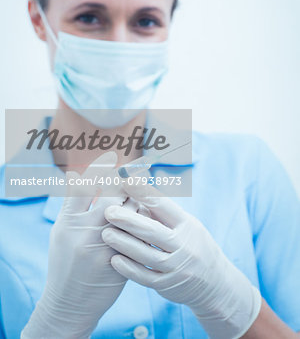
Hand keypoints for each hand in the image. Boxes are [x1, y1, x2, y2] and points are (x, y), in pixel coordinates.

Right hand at [21, 151, 129, 338]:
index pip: (86, 186)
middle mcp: (87, 232)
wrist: (71, 302)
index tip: (112, 155)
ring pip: (130, 212)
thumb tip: (78, 174)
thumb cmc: (64, 262)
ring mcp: (106, 247)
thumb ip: (71, 204)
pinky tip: (147, 209)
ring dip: (139, 196)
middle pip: (113, 195)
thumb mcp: (61, 231)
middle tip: (137, 166)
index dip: (100, 167)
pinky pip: (139, 232)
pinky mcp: (122, 259)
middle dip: (127, 179)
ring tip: (145, 183)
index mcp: (69, 222)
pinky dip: (144, 218)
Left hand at [102, 181, 261, 338]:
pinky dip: (130, 269)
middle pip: (153, 231)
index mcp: (187, 225)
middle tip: (108, 211)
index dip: (144, 193)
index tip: (126, 181)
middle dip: (128, 220)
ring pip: (147, 255)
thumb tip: (135, 189)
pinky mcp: (168, 285)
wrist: (215, 283)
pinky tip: (114, 260)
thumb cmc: (192, 244)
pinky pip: (146, 277)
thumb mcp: (185, 225)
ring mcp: (176, 267)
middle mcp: (184, 245)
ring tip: (105, 233)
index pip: (164, 206)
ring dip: (124, 244)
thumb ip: (162, 212)